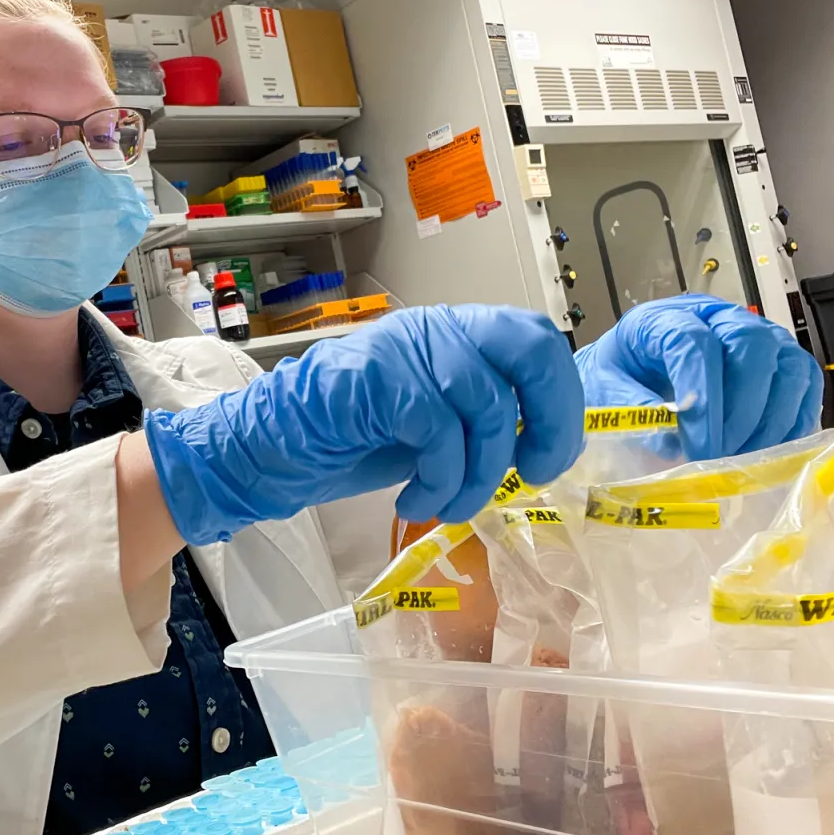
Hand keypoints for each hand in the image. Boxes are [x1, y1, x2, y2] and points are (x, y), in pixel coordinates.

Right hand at [144, 305, 584, 545]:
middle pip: (530, 349)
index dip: (561, 401)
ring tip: (450, 505)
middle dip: (547, 421)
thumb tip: (543, 446)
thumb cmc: (353, 438)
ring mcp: (407, 349)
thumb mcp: (434, 427)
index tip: (547, 459)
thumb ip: (483, 421)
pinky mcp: (379, 380)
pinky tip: (416, 498)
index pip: (537, 342)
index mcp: (459, 335)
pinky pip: (438, 430)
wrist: (272, 445)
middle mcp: (439, 329)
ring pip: (485, 406)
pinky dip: (440, 478)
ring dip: (478, 475)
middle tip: (528, 473)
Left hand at [574, 293, 822, 460]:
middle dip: (742, 408)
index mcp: (664, 319)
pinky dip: (794, 421)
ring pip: (788, 364)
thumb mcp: (604, 390)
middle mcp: (717, 317)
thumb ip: (633, 410)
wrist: (631, 369)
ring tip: (744, 459)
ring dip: (772, 419)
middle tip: (723, 456)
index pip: (694, 342)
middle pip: (752, 344)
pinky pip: (805, 384)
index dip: (701, 396)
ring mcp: (756, 334)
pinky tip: (770, 452)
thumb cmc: (619, 377)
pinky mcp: (780, 359)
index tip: (697, 447)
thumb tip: (671, 442)